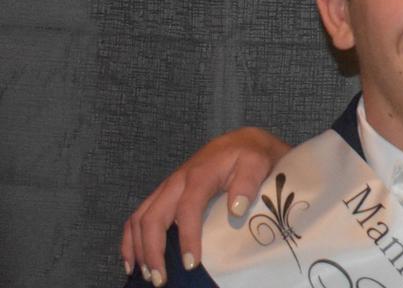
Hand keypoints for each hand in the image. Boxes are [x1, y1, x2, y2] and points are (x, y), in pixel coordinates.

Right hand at [121, 127, 290, 283]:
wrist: (240, 142)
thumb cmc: (250, 156)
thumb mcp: (257, 162)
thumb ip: (247, 182)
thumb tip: (236, 209)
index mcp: (199, 175)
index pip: (187, 209)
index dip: (187, 238)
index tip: (191, 264)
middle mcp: (176, 182)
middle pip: (153, 217)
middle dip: (153, 251)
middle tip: (162, 280)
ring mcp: (166, 188)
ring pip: (139, 218)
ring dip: (138, 249)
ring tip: (147, 276)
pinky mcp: (163, 194)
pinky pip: (137, 216)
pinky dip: (130, 239)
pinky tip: (132, 262)